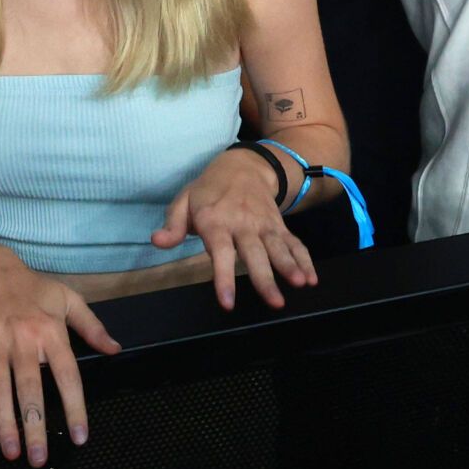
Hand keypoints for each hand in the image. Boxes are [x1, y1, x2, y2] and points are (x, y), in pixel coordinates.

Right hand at [0, 257, 120, 464]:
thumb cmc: (32, 289)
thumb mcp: (68, 299)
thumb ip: (92, 327)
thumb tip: (115, 349)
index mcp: (51, 330)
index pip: (68, 375)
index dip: (74, 407)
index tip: (79, 436)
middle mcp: (23, 338)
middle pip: (31, 388)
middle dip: (35, 426)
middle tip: (39, 457)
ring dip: (4, 421)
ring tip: (11, 450)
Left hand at [152, 147, 316, 310]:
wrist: (243, 165)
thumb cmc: (209, 190)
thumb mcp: (184, 201)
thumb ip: (173, 225)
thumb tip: (157, 241)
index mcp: (216, 222)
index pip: (221, 253)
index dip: (224, 277)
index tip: (228, 302)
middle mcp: (243, 224)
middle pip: (255, 254)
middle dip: (266, 279)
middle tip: (275, 302)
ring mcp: (264, 225)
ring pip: (278, 248)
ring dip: (290, 266)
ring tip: (300, 284)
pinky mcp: (278, 225)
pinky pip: (294, 243)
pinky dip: (305, 259)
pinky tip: (311, 278)